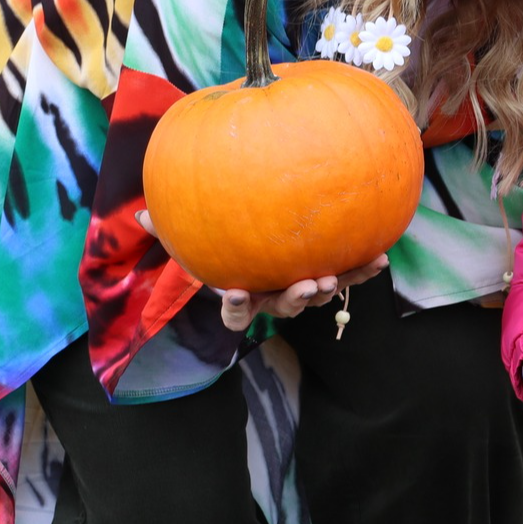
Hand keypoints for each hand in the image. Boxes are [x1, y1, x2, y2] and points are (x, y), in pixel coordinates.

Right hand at [136, 210, 386, 331]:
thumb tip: (141, 212)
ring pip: (315, 296)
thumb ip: (169, 230)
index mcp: (240, 295)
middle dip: (294, 299)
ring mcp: (298, 289)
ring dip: (328, 287)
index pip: (234, 311)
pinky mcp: (326, 274)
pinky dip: (362, 270)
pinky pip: (347, 275)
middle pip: (282, 308)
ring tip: (335, 276)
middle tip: (305, 286)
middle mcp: (271, 299)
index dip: (234, 306)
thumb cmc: (217, 246)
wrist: (250, 246)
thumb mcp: (192, 241)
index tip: (233, 292)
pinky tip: (381, 257)